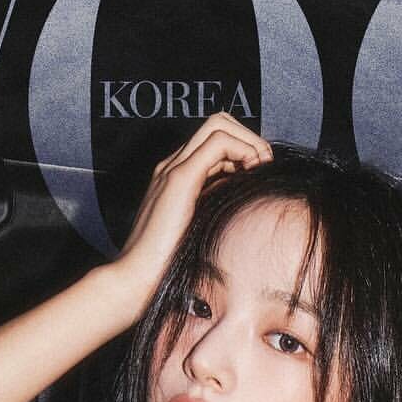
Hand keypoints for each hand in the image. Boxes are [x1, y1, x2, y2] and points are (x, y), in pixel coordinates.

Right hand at [104, 113, 273, 319]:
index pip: (216, 141)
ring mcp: (173, 168)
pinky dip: (244, 150)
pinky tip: (252, 174)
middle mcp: (173, 165)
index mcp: (178, 176)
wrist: (135, 278)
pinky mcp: (180, 178)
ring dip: (250, 141)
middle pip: (218, 123)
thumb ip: (215, 216)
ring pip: (219, 124)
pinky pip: (219, 142)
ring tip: (262, 170)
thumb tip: (246, 212)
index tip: (260, 177)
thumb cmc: (167, 267)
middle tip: (265, 168)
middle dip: (250, 138)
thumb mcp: (200, 235)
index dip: (244, 150)